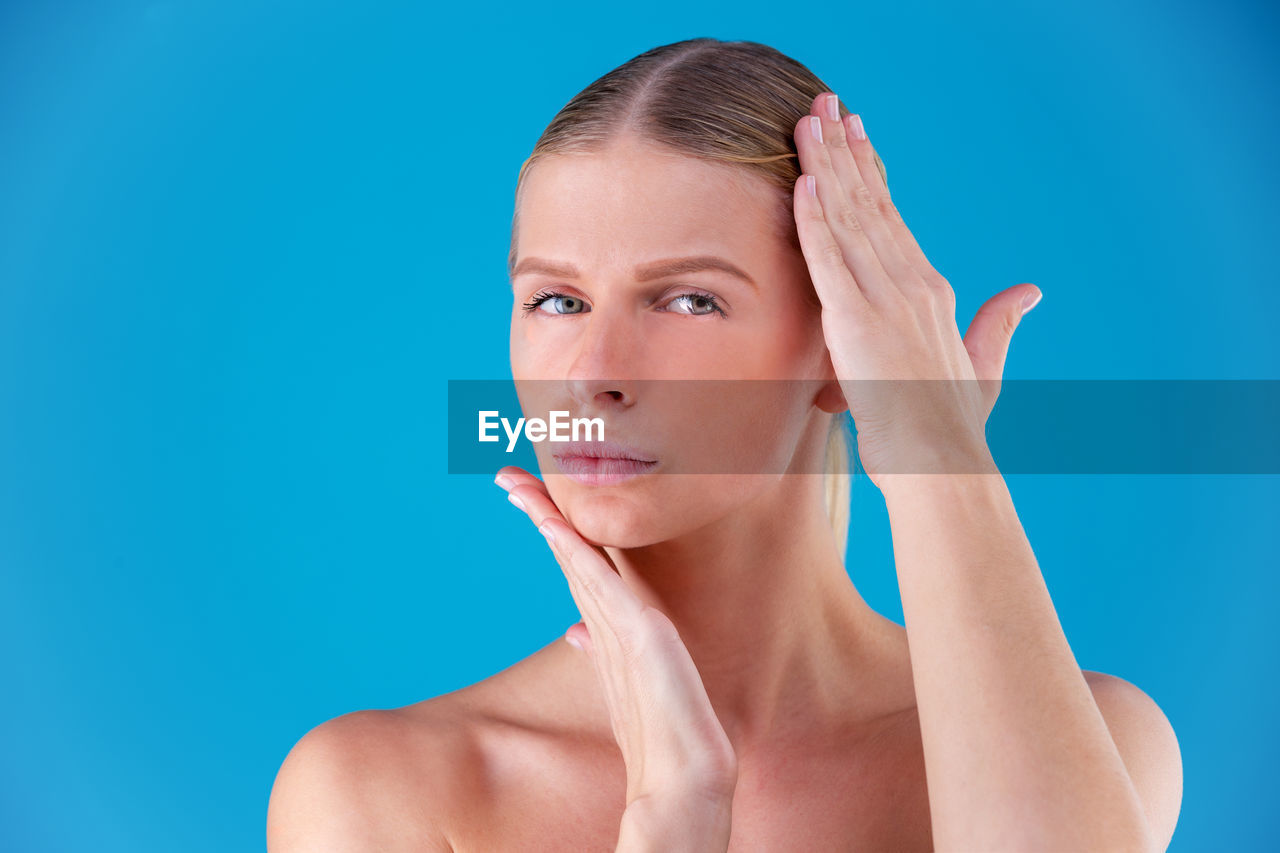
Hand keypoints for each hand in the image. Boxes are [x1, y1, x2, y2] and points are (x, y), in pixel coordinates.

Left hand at [495, 466, 737, 847]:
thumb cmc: (662, 739)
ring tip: (516, 485)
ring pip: (582, 553)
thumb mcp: (620, 690)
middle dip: (542, 510)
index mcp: (617, 624)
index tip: (523, 501)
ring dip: (547, 516)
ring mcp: (633, 618)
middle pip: (576, 548)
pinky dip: (572, 546)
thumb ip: (600, 655)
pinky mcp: (641, 631)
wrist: (685, 778)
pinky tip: (547, 522)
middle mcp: (625, 611)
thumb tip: (575, 633)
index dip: (551, 530)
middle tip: (508, 477)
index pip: (577, 564)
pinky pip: (597, 579)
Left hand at [792, 92, 1040, 485]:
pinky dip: (815, 219)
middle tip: (825, 105)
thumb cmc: (953, 427)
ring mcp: (885, 300)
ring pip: (848, 219)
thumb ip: (1000, 324)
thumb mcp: (982, 365)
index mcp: (930, 291)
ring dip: (824, 167)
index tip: (854, 134)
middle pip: (869, 203)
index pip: (891, 217)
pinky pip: (830, 259)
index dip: (869, 172)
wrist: (942, 465)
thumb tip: (1032, 293)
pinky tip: (803, 182)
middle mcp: (911, 284)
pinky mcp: (857, 322)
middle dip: (844, 151)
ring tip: (808, 122)